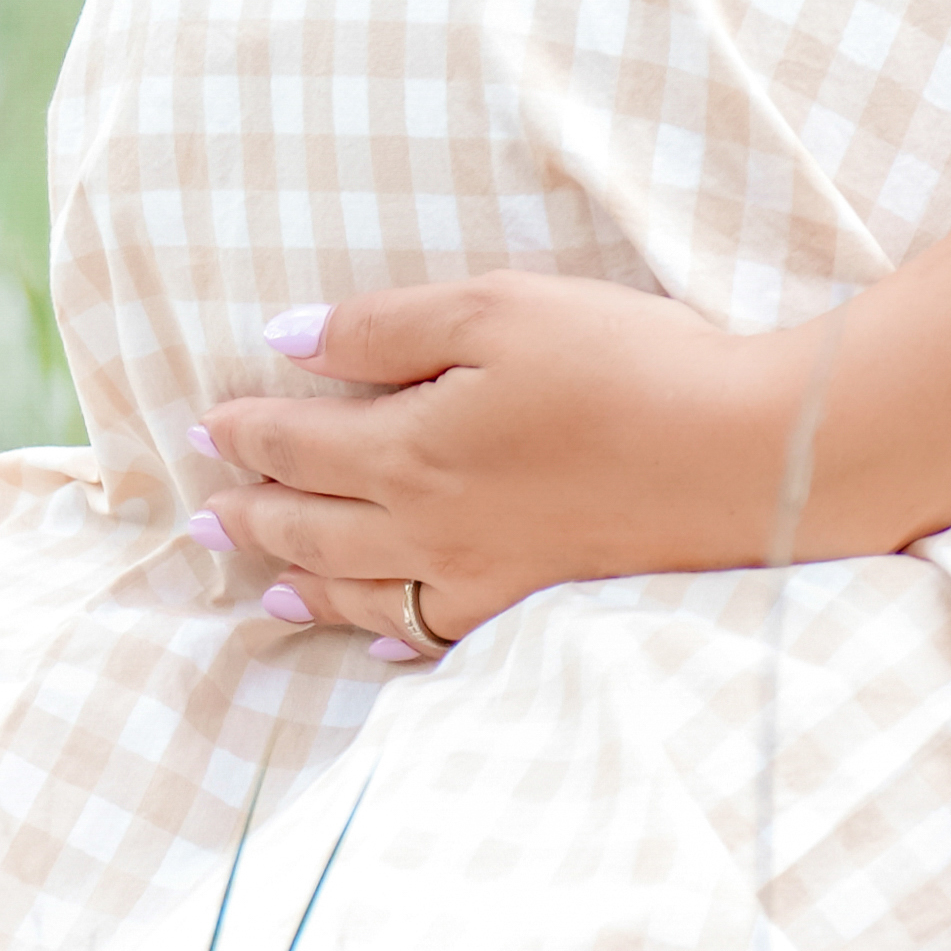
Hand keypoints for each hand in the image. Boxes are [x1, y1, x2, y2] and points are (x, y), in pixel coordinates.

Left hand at [182, 277, 844, 651]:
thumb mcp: (496, 309)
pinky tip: (380, 640)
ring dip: (300, 586)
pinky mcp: (536, 608)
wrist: (749, 460)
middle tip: (202, 519)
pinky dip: (389, 637)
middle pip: (313, 530)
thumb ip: (381, 330)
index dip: (243, 435)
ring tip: (258, 587)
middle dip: (251, 518)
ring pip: (362, 594)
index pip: (297, 446)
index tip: (203, 429)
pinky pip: (435, 637)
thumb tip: (284, 340)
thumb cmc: (624, 365)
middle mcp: (429, 532)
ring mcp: (484, 583)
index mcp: (409, 451)